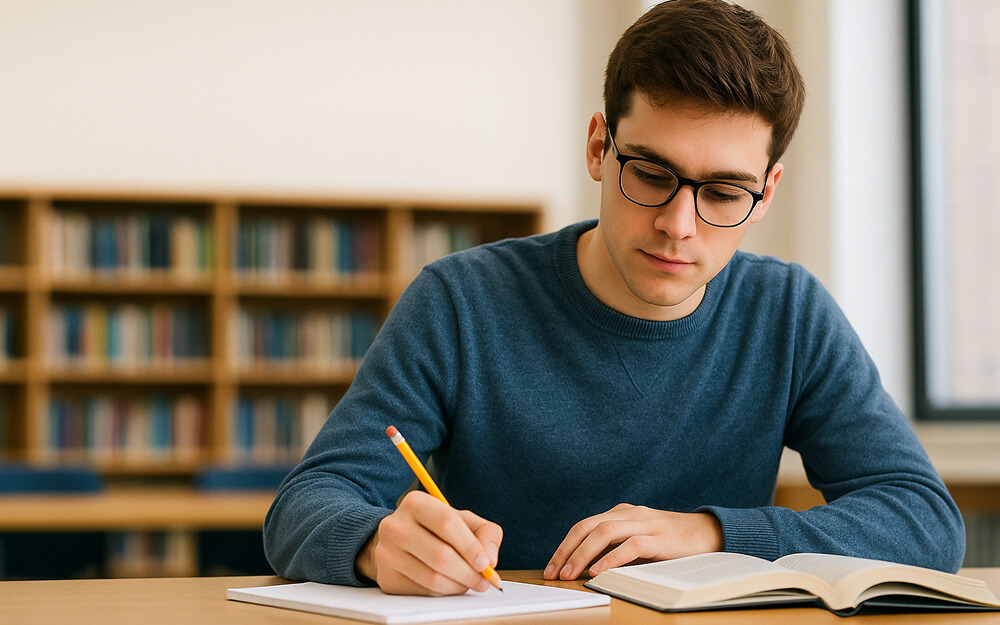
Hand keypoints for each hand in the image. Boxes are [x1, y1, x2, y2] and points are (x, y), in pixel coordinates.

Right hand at [356, 490, 502, 595]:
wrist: (398, 540)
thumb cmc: (435, 529)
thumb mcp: (462, 520)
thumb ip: (485, 532)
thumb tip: (490, 559)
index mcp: (415, 503)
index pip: (446, 524)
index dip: (470, 546)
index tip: (486, 563)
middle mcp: (395, 526)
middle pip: (440, 555)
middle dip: (469, 573)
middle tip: (483, 580)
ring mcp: (386, 553)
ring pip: (433, 578)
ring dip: (458, 585)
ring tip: (468, 581)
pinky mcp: (386, 578)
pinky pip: (423, 592)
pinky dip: (443, 592)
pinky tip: (449, 583)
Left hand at [543, 504, 722, 579]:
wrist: (710, 533)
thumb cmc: (671, 542)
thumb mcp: (639, 541)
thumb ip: (616, 548)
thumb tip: (586, 568)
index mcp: (621, 513)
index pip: (584, 526)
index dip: (565, 546)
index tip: (552, 566)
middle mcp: (630, 514)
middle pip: (588, 527)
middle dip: (567, 550)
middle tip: (554, 572)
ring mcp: (645, 523)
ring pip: (604, 532)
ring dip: (583, 554)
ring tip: (570, 573)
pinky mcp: (660, 538)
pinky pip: (631, 546)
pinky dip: (611, 558)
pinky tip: (599, 571)